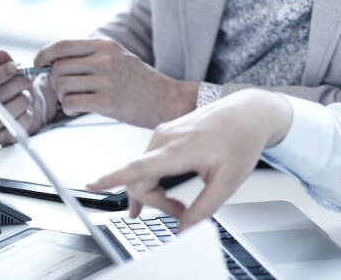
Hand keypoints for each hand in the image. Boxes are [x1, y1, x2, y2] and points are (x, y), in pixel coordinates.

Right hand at [0, 50, 53, 144]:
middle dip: (16, 85)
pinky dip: (26, 116)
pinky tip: (28, 111)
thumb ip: (4, 64)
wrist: (23, 110)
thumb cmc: (12, 89)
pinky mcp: (2, 138)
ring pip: (7, 112)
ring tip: (27, 96)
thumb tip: (0, 53)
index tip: (14, 66)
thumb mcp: (9, 75)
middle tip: (29, 77)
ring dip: (23, 100)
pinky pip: (16, 126)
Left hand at [34, 38, 197, 127]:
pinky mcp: (106, 102)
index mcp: (106, 45)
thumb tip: (53, 62)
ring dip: (61, 96)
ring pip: (62, 86)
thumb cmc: (139, 80)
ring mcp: (106, 81)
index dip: (44, 56)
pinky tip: (78, 109)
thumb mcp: (118, 56)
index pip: (62, 45)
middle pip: (58, 68)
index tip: (39, 65)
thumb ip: (90, 56)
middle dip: (53, 81)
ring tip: (73, 100)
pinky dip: (68, 108)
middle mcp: (105, 60)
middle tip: (62, 90)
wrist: (165, 99)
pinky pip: (71, 103)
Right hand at [87, 89, 292, 230]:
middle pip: (139, 178)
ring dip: (154, 191)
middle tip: (179, 213)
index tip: (92, 185)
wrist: (249, 112)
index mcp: (180, 148)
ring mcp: (164, 132)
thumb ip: (204, 208)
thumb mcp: (228, 181)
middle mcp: (166, 137)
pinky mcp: (166, 132)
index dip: (113, 179)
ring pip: (142, 170)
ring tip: (173, 208)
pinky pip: (148, 160)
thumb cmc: (241, 139)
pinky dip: (153, 178)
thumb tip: (183, 229)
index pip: (139, 168)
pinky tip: (158, 191)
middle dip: (154, 202)